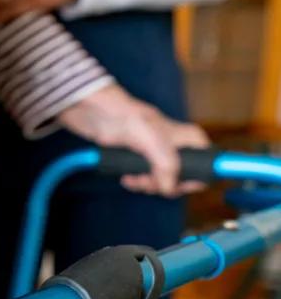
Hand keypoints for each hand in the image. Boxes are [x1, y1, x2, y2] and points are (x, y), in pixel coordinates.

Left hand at [58, 84, 209, 196]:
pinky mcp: (135, 157)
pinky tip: (126, 177)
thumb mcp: (152, 141)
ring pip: (161, 180)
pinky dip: (136, 182)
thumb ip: (166, 165)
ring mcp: (154, 152)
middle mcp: (174, 145)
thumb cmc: (123, 115)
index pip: (207, 163)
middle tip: (150, 182)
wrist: (91, 110)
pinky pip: (142, 178)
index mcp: (186, 137)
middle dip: (165, 185)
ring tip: (135, 179)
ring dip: (148, 185)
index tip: (179, 184)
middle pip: (182, 177)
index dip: (196, 178)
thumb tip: (168, 188)